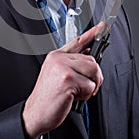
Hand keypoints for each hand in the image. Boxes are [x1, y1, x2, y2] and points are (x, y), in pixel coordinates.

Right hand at [22, 23, 103, 138]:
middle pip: (91, 60)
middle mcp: (59, 59)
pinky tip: (73, 97)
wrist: (35, 113)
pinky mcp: (67, 79)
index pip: (77, 42)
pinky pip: (90, 85)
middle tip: (83, 88)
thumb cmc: (48, 97)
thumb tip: (89, 57)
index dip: (91, 33)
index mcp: (56, 56)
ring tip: (77, 92)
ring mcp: (62, 68)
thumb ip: (72, 65)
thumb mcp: (57, 75)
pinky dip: (86, 95)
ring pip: (93, 71)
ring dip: (91, 86)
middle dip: (94, 77)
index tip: (102, 26)